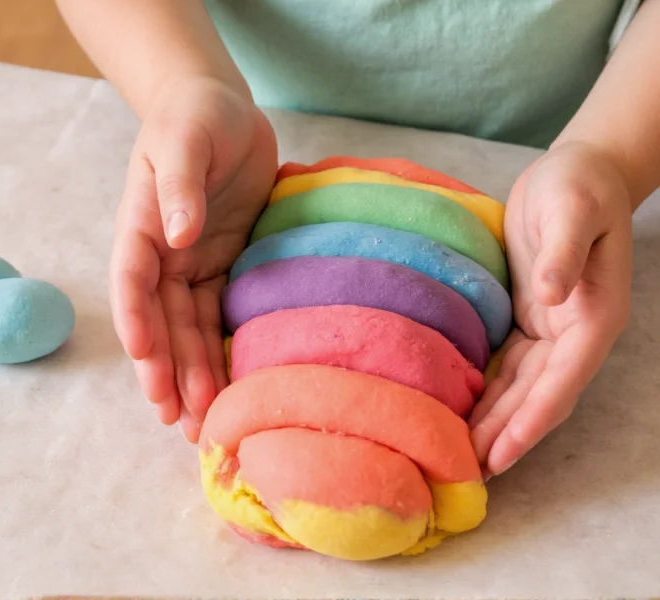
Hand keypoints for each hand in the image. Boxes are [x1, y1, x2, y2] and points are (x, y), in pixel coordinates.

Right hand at [109, 77, 277, 442]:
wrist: (218, 109)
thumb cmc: (196, 116)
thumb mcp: (186, 139)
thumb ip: (179, 184)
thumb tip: (178, 235)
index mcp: (141, 225)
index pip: (132, 278)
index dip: (136, 319)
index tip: (145, 357)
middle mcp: (161, 254)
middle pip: (160, 319)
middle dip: (167, 370)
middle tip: (178, 419)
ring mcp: (190, 264)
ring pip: (187, 329)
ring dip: (192, 375)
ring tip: (200, 423)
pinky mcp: (221, 267)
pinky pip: (218, 316)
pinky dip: (220, 351)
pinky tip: (228, 386)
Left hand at [469, 141, 632, 476]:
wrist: (578, 170)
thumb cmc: (578, 186)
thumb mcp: (570, 210)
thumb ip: (561, 254)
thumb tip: (550, 295)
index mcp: (593, 316)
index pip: (561, 382)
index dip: (531, 421)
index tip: (501, 454)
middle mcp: (574, 332)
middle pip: (538, 397)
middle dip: (506, 436)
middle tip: (469, 473)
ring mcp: (552, 327)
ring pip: (521, 388)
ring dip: (495, 422)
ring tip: (463, 456)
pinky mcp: (528, 316)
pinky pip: (508, 366)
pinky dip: (489, 392)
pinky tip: (464, 410)